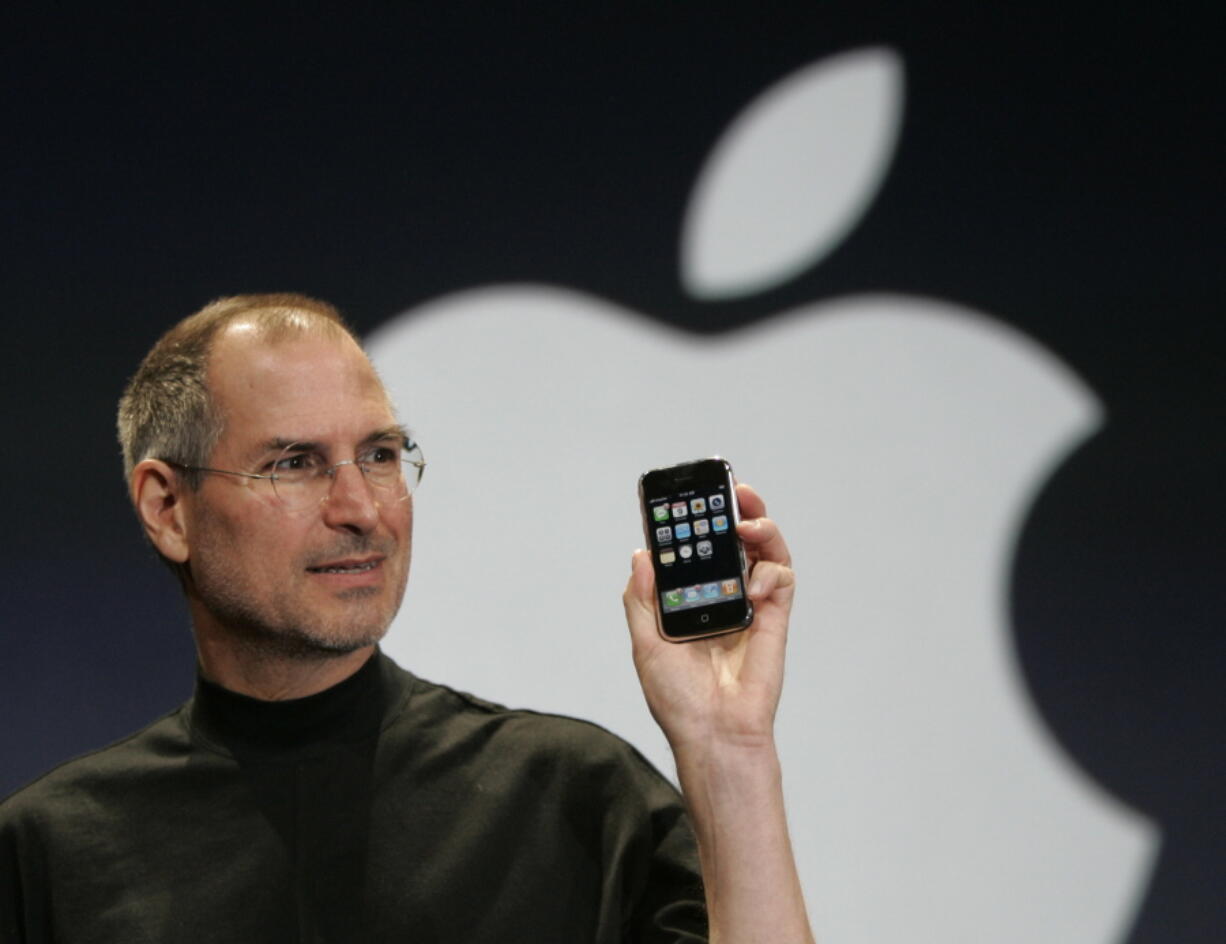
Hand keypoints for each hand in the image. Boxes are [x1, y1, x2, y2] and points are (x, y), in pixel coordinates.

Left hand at [623, 483, 795, 754]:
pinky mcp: (775, 618)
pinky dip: (772, 570)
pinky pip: (782, 580)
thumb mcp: (645, 644)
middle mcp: (722, 597)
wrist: (714, 733)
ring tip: (748, 520)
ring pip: (763, 552)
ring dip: (761, 527)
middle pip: (734, 542)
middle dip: (735, 511)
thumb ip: (643, 598)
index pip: (695, 550)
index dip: (695, 523)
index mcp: (690, 600)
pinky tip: (757, 581)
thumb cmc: (679, 698)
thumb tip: (642, 554)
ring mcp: (751, 605)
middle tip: (732, 491)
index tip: (688, 498)